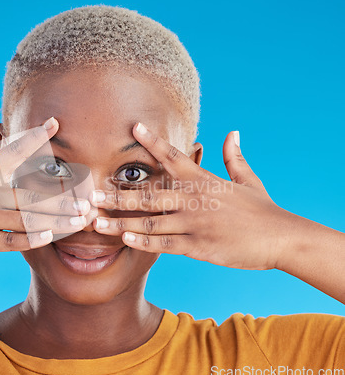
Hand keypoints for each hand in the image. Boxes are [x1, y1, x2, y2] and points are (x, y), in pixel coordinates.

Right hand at [0, 108, 89, 255]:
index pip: (11, 150)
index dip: (35, 136)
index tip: (56, 124)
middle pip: (30, 192)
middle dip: (62, 195)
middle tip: (89, 197)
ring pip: (25, 218)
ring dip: (55, 219)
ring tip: (81, 221)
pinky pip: (6, 241)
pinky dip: (28, 239)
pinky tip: (49, 238)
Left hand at [89, 123, 300, 269]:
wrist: (281, 237)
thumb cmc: (262, 209)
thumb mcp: (248, 179)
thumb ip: (234, 157)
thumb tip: (232, 133)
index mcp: (203, 180)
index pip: (173, 156)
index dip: (152, 141)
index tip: (133, 127)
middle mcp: (194, 199)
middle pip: (149, 194)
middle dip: (118, 194)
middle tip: (92, 194)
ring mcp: (194, 223)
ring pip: (150, 222)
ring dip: (121, 222)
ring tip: (96, 222)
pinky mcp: (198, 246)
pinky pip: (164, 244)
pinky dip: (144, 242)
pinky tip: (125, 240)